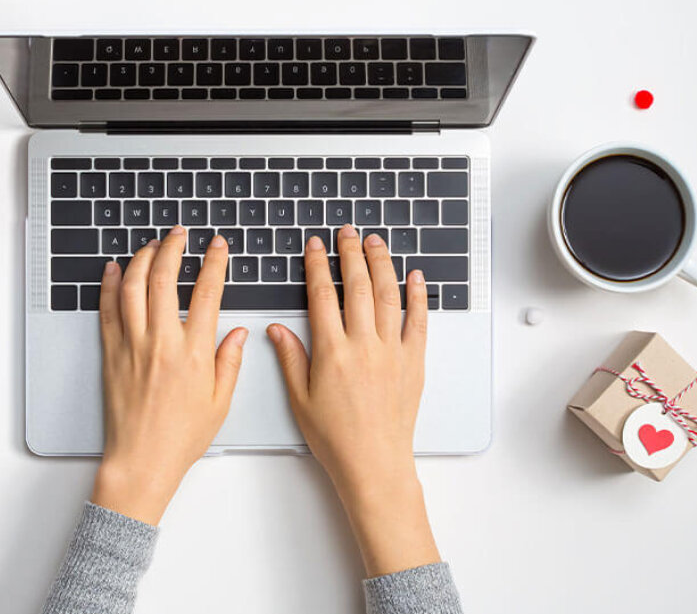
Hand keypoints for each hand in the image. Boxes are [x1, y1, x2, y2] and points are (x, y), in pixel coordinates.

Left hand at [91, 226, 246, 524]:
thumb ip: (230, 362)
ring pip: (134, 288)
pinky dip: (110, 285)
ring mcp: (133, 346)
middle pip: (165, 280)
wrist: (141, 461)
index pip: (207, 294)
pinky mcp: (112, 354)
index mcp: (194, 353)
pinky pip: (108, 310)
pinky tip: (116, 269)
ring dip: (143, 259)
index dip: (213, 264)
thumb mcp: (220, 403)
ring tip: (152, 246)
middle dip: (173, 249)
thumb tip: (238, 333)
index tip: (217, 247)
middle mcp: (162, 343)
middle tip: (179, 235)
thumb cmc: (181, 438)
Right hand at [267, 224, 438, 576]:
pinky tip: (415, 277)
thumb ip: (290, 359)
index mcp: (332, 352)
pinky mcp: (413, 362)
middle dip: (351, 254)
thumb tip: (277, 329)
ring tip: (376, 242)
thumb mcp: (300, 399)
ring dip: (381, 264)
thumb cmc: (336, 438)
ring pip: (388, 296)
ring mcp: (392, 351)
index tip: (315, 247)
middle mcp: (364, 345)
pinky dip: (418, 296)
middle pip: (357, 287)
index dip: (317, 267)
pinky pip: (418, 321)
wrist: (374, 463)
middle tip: (347, 233)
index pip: (322, 296)